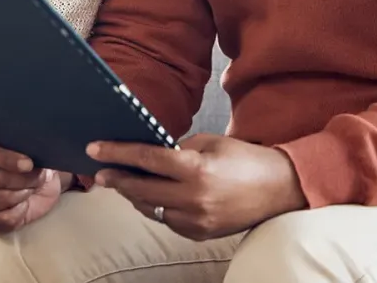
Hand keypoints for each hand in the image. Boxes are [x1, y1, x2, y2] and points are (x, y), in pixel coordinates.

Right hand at [0, 136, 68, 232]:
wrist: (40, 184)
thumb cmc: (29, 162)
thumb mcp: (28, 148)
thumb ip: (24, 147)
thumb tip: (29, 158)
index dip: (6, 159)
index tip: (28, 164)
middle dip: (25, 179)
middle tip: (39, 176)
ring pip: (4, 198)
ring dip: (25, 194)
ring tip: (30, 188)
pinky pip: (6, 218)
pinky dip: (21, 212)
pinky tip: (22, 204)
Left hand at [89, 134, 307, 240]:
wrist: (282, 189)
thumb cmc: (246, 159)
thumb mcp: (210, 143)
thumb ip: (178, 149)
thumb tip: (149, 153)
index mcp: (196, 170)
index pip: (146, 160)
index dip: (117, 153)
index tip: (94, 149)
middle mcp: (194, 198)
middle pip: (141, 189)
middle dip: (118, 179)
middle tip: (102, 171)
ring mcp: (197, 220)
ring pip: (151, 208)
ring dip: (135, 195)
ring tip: (123, 182)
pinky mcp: (201, 234)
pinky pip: (168, 221)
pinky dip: (157, 208)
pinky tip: (151, 197)